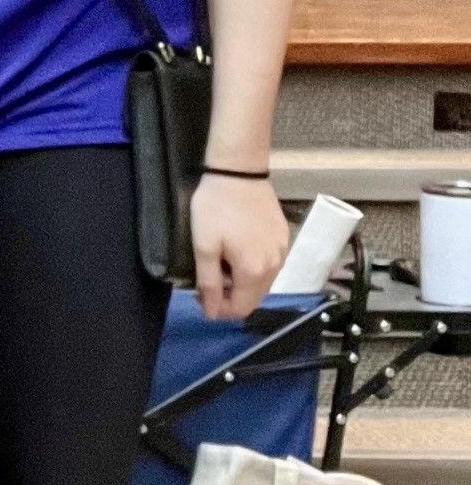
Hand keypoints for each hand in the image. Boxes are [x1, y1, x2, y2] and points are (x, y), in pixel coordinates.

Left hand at [191, 171, 288, 321]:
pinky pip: (268, 265)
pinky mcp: (283, 237)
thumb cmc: (216, 208)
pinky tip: (236, 252)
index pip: (241, 309)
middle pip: (253, 298)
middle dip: (230, 298)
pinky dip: (252, 267)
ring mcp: (282, 251)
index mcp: (254, 272)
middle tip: (207, 281)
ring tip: (220, 265)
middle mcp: (275, 266)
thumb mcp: (204, 246)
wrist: (239, 172)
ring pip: (262, 282)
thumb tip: (212, 312)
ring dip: (241, 283)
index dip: (219, 310)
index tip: (200, 297)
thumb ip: (209, 283)